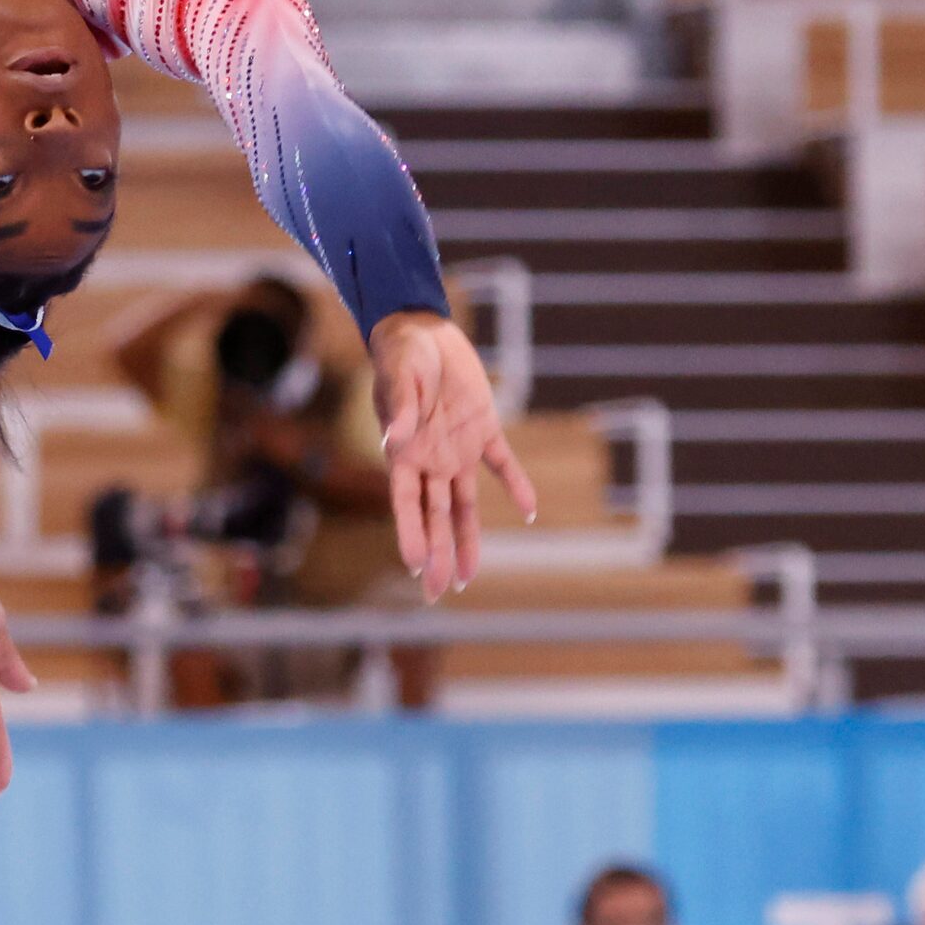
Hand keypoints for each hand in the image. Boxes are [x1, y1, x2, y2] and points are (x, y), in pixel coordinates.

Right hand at [370, 312, 538, 599]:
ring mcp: (457, 450)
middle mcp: (429, 461)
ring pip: (464, 505)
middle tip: (438, 593)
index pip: (405, 502)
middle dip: (436, 554)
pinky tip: (529, 512)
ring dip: (467, 538)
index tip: (416, 565)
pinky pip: (503, 464)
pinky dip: (517, 486)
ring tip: (469, 578)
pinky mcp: (484, 431)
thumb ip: (400, 407)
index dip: (410, 533)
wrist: (423, 331)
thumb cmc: (402, 354)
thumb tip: (395, 439)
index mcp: (403, 453)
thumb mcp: (400, 376)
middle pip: (433, 516)